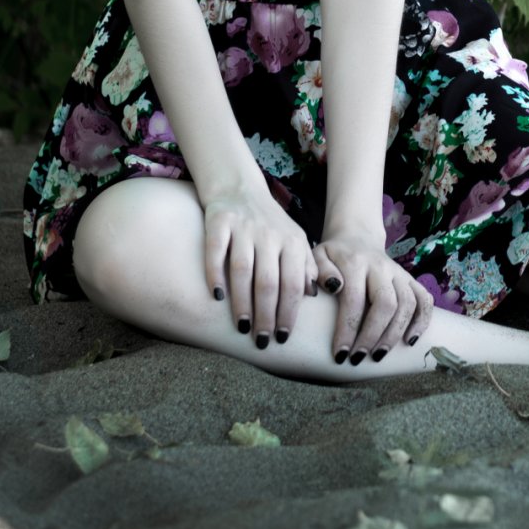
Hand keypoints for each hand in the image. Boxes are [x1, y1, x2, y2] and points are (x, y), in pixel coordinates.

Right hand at [199, 183, 317, 349]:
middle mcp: (269, 234)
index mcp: (292, 241)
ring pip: (243, 270)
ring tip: (242, 327)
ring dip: (242, 302)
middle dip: (266, 315)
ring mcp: (243, 227)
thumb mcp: (294, 241)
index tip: (283, 337)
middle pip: (268, 281)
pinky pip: (216, 251)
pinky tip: (216, 296)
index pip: (293, 283)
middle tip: (262, 340)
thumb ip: (304, 266)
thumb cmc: (270, 225)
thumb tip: (314, 296)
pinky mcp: (219, 222)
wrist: (239, 188)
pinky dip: (214, 274)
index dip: (289, 312)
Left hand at [314, 229, 432, 366]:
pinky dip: (422, 321)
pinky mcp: (410, 279)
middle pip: (386, 303)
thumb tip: (333, 287)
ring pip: (407, 304)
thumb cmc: (334, 256)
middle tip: (359, 357)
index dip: (348, 329)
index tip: (339, 354)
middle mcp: (381, 266)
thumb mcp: (318, 257)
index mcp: (355, 262)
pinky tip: (409, 340)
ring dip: (395, 333)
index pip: (354, 299)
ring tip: (379, 355)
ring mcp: (399, 273)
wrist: (357, 237)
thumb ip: (320, 270)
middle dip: (373, 335)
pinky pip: (424, 299)